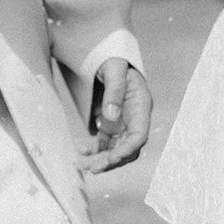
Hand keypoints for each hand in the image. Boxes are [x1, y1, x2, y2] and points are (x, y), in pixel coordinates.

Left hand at [80, 59, 151, 173]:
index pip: (139, 135)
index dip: (127, 150)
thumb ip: (114, 91)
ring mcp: (123, 123)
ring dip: (101, 159)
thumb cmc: (113, 59)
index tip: (111, 159)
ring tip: (82, 164)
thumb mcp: (114, 69)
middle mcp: (135, 118)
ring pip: (116, 149)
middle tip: (92, 168)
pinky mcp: (111, 124)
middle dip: (111, 161)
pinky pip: (105, 143)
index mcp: (141, 105)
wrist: (106, 56)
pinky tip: (81, 150)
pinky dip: (94, 150)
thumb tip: (111, 115)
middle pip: (128, 148)